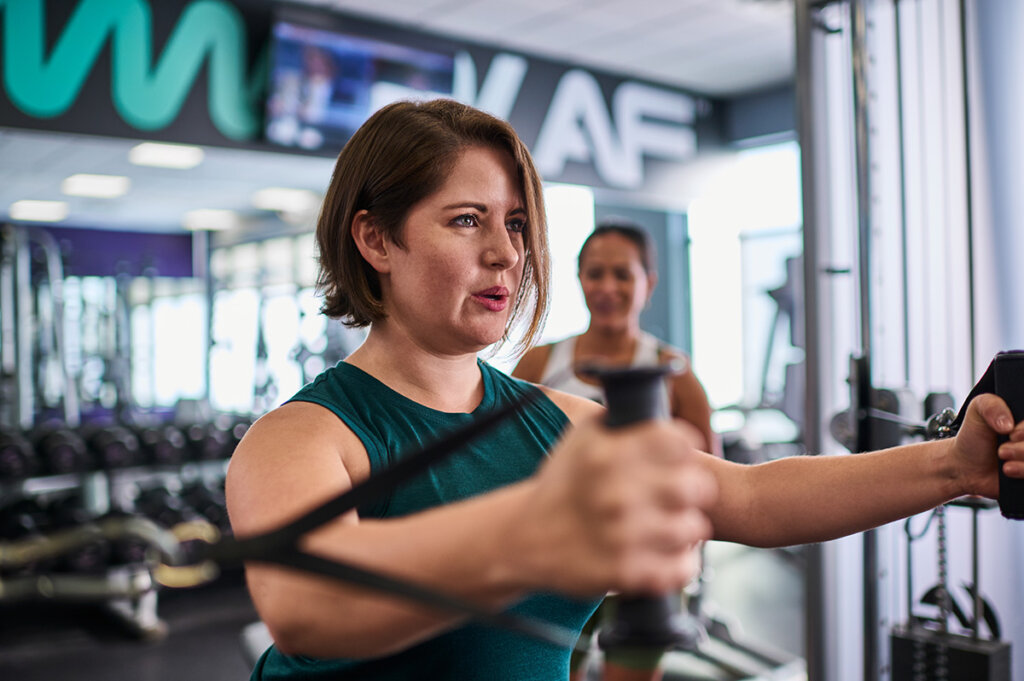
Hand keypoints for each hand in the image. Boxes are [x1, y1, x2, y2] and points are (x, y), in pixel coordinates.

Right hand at [512, 417, 716, 596]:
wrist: (523, 536)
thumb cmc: (561, 485)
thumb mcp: (581, 438)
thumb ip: (622, 420)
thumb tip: (659, 409)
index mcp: (609, 454)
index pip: (680, 441)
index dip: (684, 450)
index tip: (678, 460)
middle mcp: (617, 492)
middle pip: (697, 486)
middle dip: (693, 490)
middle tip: (680, 496)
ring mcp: (623, 535)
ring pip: (695, 528)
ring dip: (685, 528)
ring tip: (669, 525)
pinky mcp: (627, 573)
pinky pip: (683, 567)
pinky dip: (680, 562)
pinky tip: (665, 553)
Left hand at [951, 393, 1022, 496]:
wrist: (965, 466)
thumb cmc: (974, 436)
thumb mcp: (977, 410)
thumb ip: (991, 405)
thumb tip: (1008, 424)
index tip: (1012, 433)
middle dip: (1023, 448)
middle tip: (1002, 450)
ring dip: (1023, 459)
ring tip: (1003, 460)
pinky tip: (1009, 471)